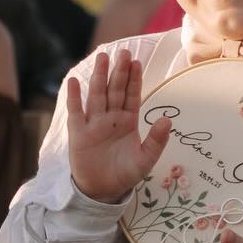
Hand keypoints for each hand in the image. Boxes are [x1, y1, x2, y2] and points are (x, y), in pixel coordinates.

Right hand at [68, 50, 172, 202]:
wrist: (103, 190)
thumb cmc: (125, 174)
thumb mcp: (146, 159)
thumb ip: (157, 140)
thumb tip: (168, 120)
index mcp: (128, 121)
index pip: (131, 96)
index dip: (134, 80)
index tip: (136, 62)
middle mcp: (111, 118)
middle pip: (114, 90)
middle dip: (119, 72)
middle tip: (123, 52)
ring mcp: (94, 123)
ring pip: (97, 95)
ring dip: (99, 77)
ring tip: (102, 57)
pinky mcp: (79, 133)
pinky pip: (76, 112)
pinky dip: (74, 97)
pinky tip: (74, 81)